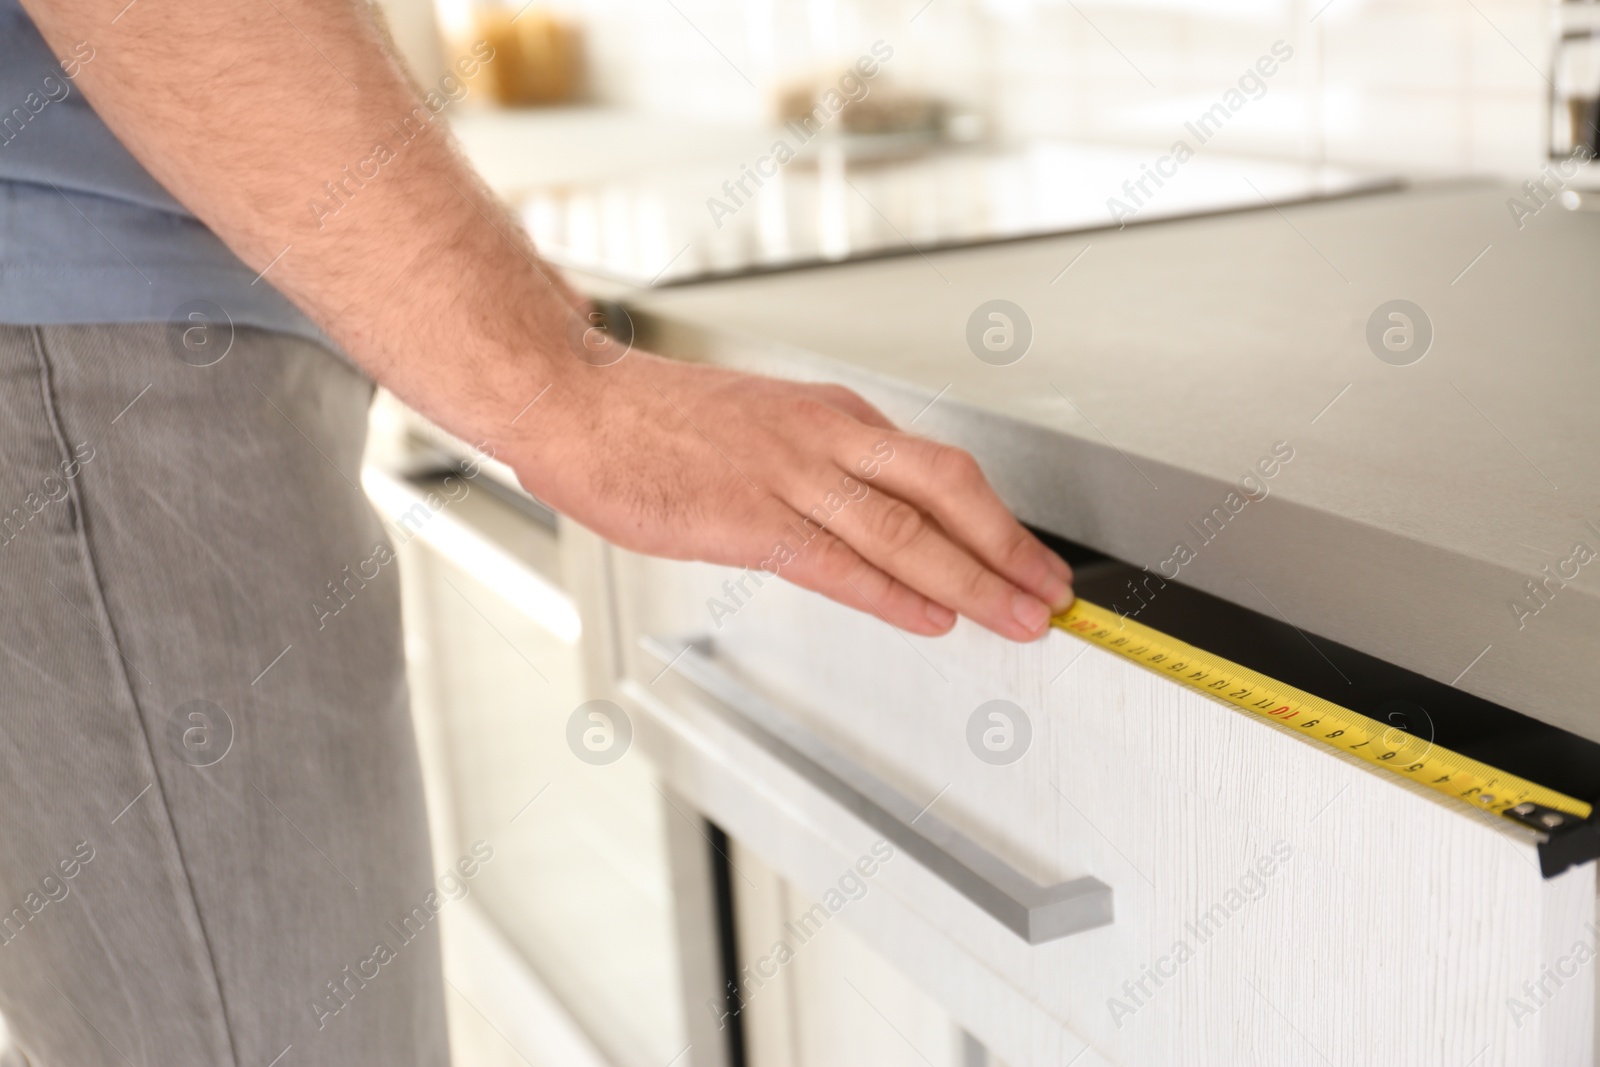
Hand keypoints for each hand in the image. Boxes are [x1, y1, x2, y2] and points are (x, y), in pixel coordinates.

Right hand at [509, 350, 1073, 641]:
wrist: (578, 404)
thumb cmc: (654, 423)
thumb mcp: (761, 432)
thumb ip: (819, 474)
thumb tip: (870, 524)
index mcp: (833, 416)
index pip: (938, 469)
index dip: (996, 520)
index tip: (1029, 557)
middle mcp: (826, 438)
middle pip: (947, 489)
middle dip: (1009, 547)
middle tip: (1051, 592)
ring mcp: (791, 476)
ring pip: (906, 530)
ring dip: (973, 579)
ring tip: (1017, 616)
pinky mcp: (750, 518)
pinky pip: (840, 562)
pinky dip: (895, 594)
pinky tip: (932, 618)